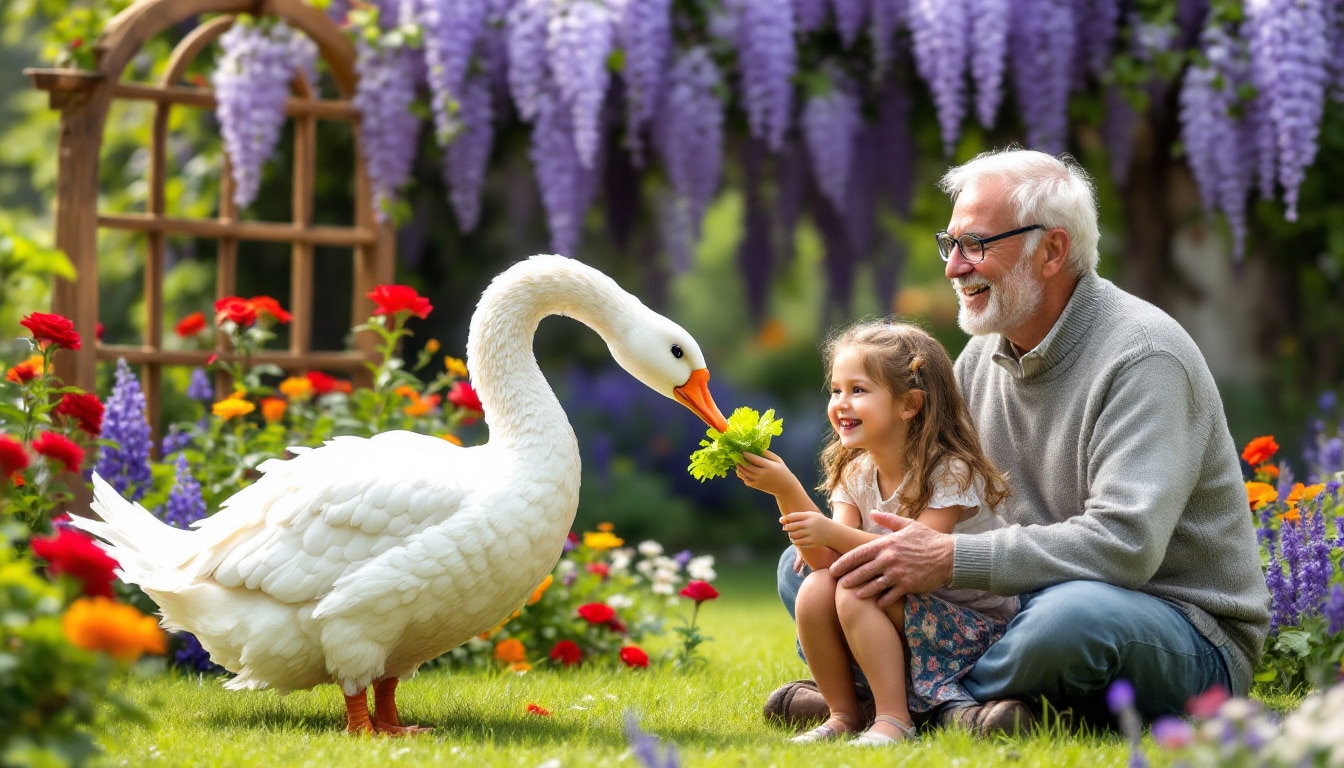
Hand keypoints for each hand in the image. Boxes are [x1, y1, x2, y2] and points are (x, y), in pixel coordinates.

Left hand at [735, 450, 800, 497]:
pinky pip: (747, 481)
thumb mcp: (779, 461)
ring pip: (745, 474)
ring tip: (738, 464)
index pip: (754, 459)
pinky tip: (743, 473)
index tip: (743, 451)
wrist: (786, 488)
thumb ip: (769, 454)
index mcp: (768, 466)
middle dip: (741, 461)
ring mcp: (759, 481)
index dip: (747, 455)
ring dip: (740, 469)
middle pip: (747, 467)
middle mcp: (762, 474)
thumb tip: (759, 449)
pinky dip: (744, 477)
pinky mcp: (757, 486)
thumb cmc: (783, 472)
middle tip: (737, 457)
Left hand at [779, 510, 834, 548]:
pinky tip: (796, 540)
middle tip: (785, 528)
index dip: (785, 519)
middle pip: (792, 526)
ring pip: (794, 535)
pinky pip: (798, 543)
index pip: (793, 516)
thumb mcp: (812, 515)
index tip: (781, 520)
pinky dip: (795, 542)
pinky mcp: (812, 542)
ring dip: (790, 535)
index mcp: (809, 516)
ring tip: (792, 534)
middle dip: (786, 527)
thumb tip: (784, 521)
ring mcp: (811, 534)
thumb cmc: (819, 522)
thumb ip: (799, 516)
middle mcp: (809, 525)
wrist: (833, 533)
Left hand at [829, 512, 954, 606]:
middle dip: (849, 579)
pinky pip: (890, 596)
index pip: (858, 554)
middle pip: (862, 571)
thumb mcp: (908, 525)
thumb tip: (874, 513)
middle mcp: (889, 559)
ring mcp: (898, 573)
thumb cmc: (928, 539)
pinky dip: (882, 600)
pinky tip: (877, 603)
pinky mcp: (908, 585)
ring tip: (854, 595)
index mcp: (886, 544)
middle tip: (839, 585)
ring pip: (873, 585)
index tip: (833, 569)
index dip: (843, 563)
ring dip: (862, 591)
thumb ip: (888, 520)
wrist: (949, 555)